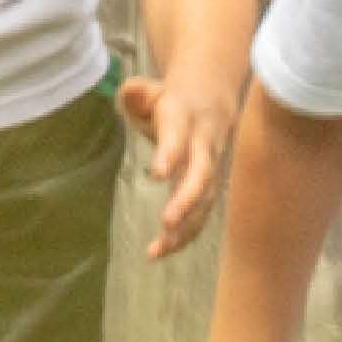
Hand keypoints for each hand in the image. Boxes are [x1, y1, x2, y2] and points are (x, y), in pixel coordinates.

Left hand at [127, 64, 234, 257]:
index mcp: (185, 119)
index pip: (178, 136)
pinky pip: (203, 212)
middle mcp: (203, 145)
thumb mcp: (150, 90)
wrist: (210, 102)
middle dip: (187, 198)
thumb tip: (130, 91)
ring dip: (186, 226)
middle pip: (202, 173)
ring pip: (205, 199)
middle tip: (168, 222)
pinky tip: (163, 250)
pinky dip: (186, 234)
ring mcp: (210, 167)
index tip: (156, 173)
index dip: (170, 153)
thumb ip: (136, 93)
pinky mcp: (209, 187)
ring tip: (160, 248)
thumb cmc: (170, 101)